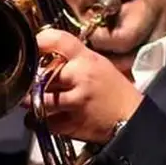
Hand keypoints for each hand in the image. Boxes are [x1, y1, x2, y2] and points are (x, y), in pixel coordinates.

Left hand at [24, 29, 143, 144]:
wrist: (131, 120)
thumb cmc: (115, 92)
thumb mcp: (98, 64)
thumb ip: (73, 59)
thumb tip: (45, 55)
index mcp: (87, 59)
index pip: (58, 41)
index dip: (41, 41)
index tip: (34, 46)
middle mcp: (80, 77)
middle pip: (42, 73)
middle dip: (35, 80)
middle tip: (36, 82)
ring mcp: (75, 101)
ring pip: (39, 99)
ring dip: (35, 101)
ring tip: (39, 100)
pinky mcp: (71, 123)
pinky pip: (44, 121)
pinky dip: (40, 120)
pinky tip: (48, 116)